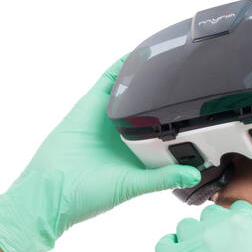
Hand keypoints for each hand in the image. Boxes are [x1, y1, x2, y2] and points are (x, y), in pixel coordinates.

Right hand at [0, 54, 201, 251]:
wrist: (51, 190)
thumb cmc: (86, 195)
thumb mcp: (133, 186)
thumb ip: (162, 178)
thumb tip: (192, 175)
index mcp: (134, 153)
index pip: (161, 132)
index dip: (178, 121)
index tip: (200, 111)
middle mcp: (122, 133)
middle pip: (148, 107)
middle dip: (164, 94)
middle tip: (188, 78)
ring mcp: (106, 117)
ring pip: (130, 91)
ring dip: (145, 77)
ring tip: (167, 60)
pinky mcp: (91, 105)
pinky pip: (108, 81)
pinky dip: (121, 69)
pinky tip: (137, 56)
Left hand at [155, 200, 251, 251]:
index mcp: (241, 223)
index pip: (236, 209)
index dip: (240, 227)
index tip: (240, 245)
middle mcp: (214, 229)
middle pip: (210, 217)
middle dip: (217, 232)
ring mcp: (191, 247)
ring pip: (186, 228)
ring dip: (194, 240)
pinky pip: (165, 244)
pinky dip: (173, 250)